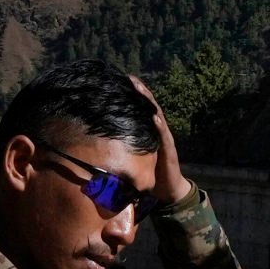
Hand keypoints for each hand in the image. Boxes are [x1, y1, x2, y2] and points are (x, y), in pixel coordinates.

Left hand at [129, 75, 190, 210]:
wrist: (169, 190)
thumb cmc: (151, 174)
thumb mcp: (134, 158)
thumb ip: (123, 149)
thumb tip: (100, 146)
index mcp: (150, 132)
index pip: (142, 109)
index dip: (134, 95)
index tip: (123, 80)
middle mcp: (159, 131)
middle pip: (150, 107)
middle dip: (141, 92)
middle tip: (130, 78)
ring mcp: (165, 139)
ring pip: (157, 116)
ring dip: (149, 103)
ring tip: (140, 90)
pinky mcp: (169, 150)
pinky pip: (164, 136)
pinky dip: (159, 126)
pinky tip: (154, 117)